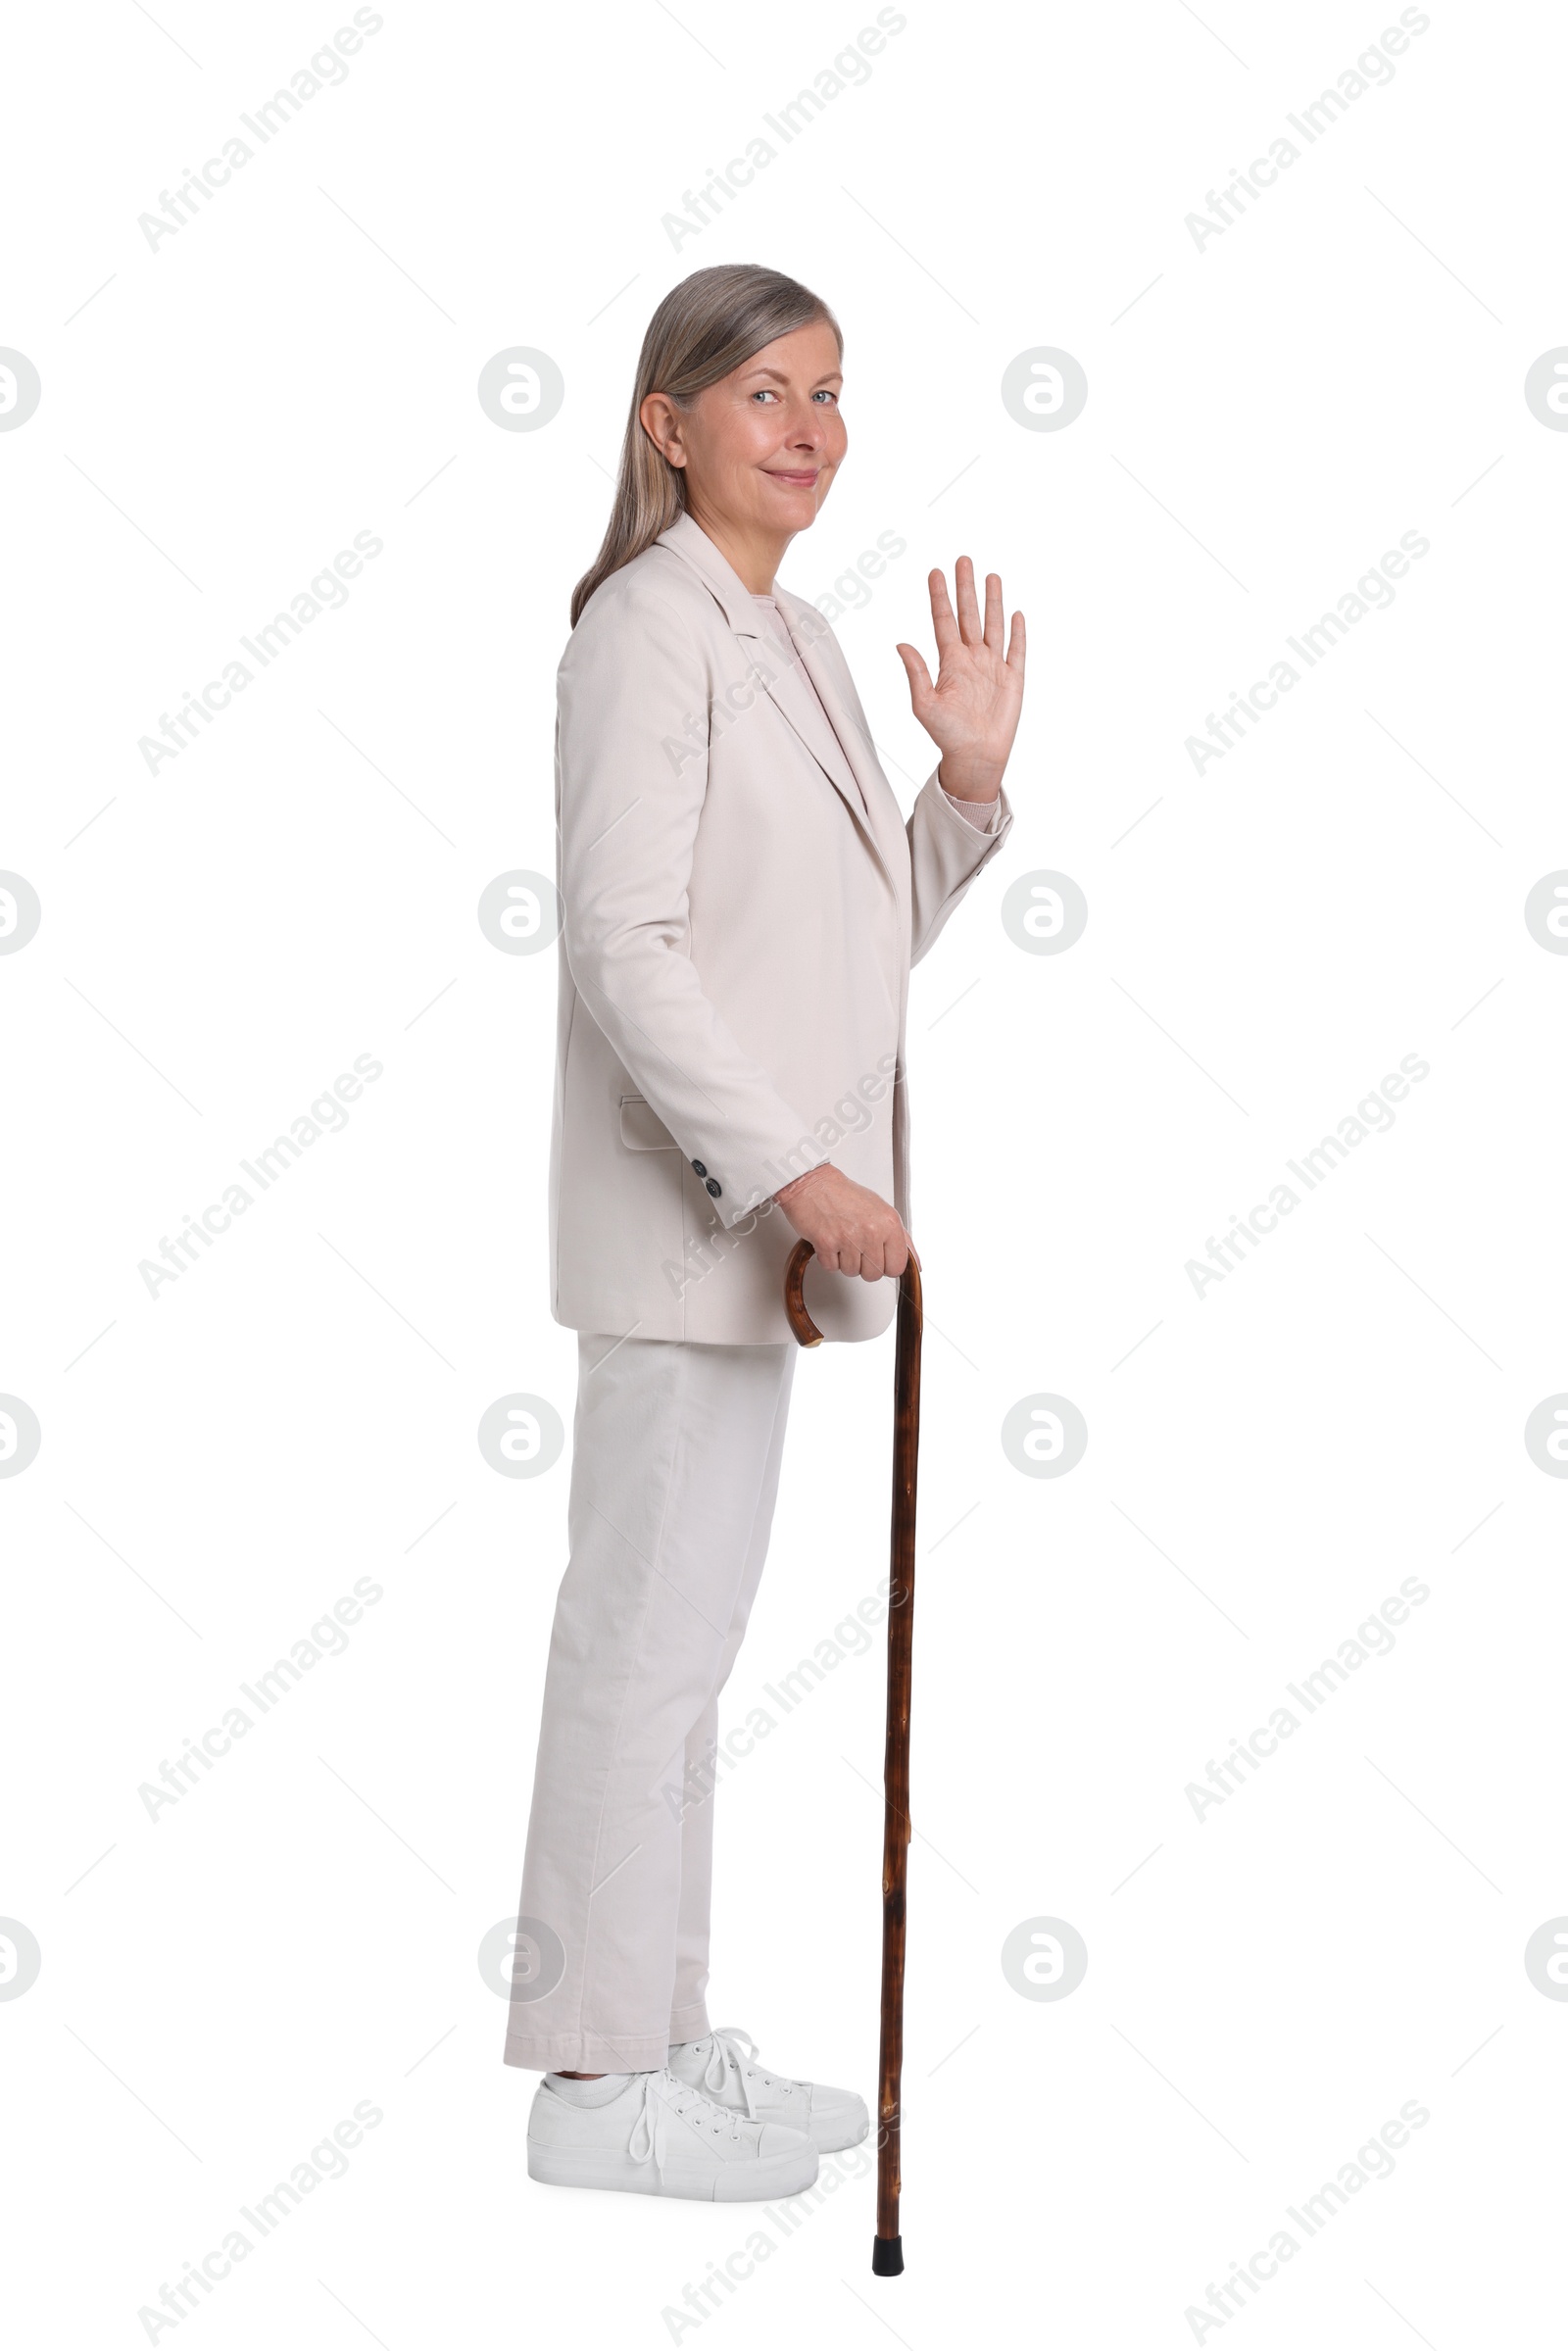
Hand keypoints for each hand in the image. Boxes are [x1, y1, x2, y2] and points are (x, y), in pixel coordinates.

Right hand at [772, 1164, 917, 1282]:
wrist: (812, 1184)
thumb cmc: (844, 1195)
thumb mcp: (881, 1210)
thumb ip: (901, 1238)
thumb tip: (916, 1264)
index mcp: (889, 1222)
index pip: (898, 1266)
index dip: (886, 1266)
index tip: (878, 1257)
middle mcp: (872, 1231)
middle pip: (874, 1274)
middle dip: (863, 1265)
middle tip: (855, 1245)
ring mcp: (850, 1238)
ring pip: (852, 1272)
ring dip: (844, 1261)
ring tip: (841, 1239)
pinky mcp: (827, 1243)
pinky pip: (832, 1268)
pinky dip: (828, 1258)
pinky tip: (829, 1240)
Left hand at [895, 557, 1025, 801]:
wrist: (975, 757)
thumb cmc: (947, 735)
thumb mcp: (924, 705)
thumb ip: (916, 673)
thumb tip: (901, 644)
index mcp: (949, 662)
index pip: (943, 621)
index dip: (940, 597)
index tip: (935, 572)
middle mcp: (971, 659)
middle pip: (968, 615)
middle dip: (965, 587)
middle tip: (962, 560)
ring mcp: (993, 667)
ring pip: (993, 625)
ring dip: (992, 601)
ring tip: (991, 575)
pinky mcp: (1013, 679)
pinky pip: (1017, 650)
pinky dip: (1018, 632)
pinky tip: (1016, 613)